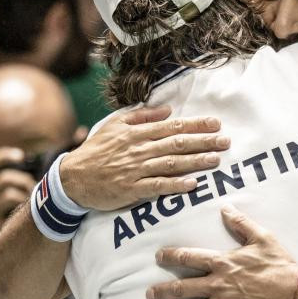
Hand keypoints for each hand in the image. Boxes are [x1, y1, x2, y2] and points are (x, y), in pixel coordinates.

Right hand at [0, 148, 36, 284]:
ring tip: (37, 210)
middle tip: (40, 192)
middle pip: (3, 178)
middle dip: (25, 182)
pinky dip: (20, 214)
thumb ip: (22, 191)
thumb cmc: (5, 230)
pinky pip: (1, 215)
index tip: (22, 155)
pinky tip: (29, 221)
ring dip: (27, 197)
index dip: (3, 156)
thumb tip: (52, 176)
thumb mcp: (8, 207)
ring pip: (7, 193)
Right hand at [60, 105, 229, 210]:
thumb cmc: (96, 151)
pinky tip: (193, 184)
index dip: (195, 125)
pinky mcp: (132, 189)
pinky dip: (175, 185)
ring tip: (216, 159)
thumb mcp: (114, 125)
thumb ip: (141, 115)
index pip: (172, 126)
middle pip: (176, 143)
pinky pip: (157, 186)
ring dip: (195, 161)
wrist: (72, 178)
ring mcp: (136, 170)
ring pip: (171, 163)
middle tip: (225, 140)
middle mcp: (139, 150)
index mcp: (136, 133)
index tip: (216, 123)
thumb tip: (166, 109)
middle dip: (203, 141)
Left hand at [148, 205, 297, 298]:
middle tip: (149, 295)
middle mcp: (218, 285)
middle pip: (181, 288)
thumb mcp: (263, 238)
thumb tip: (225, 208)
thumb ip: (241, 223)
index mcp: (223, 263)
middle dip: (162, 292)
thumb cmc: (280, 265)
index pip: (188, 258)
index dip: (170, 257)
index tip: (158, 258)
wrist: (297, 294)